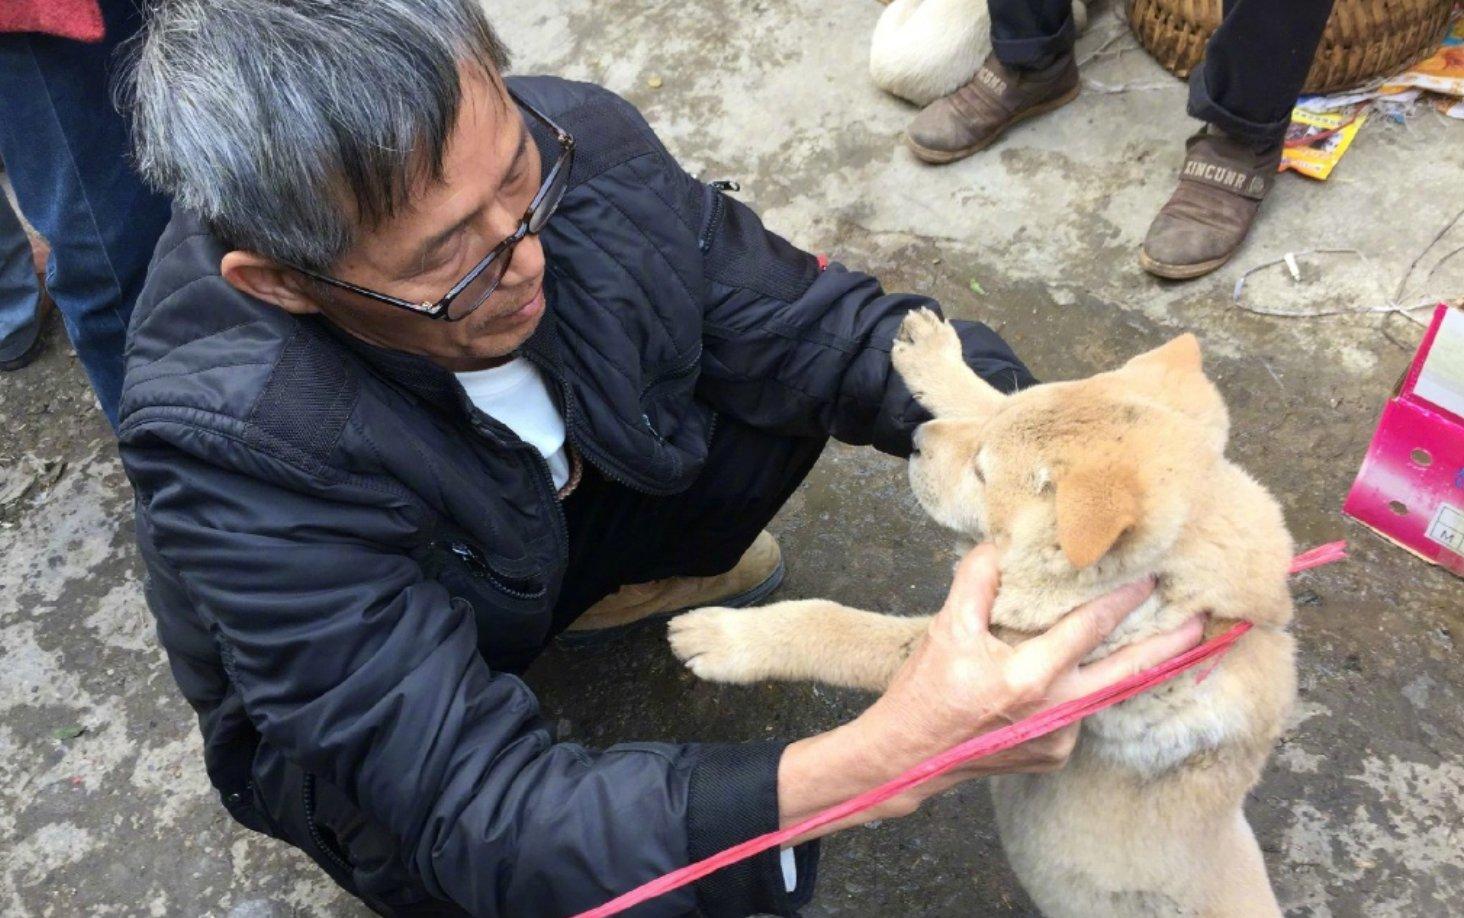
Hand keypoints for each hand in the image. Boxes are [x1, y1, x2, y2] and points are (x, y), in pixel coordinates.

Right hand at [777, 544, 1203, 834]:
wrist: (907, 758)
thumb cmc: (925, 691)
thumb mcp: (945, 629)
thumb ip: (976, 582)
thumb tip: (1000, 544)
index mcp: (1027, 678)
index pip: (1088, 629)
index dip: (1121, 600)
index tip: (1151, 579)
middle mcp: (1053, 712)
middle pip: (1127, 675)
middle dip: (1169, 649)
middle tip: (1204, 624)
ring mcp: (1058, 739)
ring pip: (1102, 694)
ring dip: (1125, 668)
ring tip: (1151, 640)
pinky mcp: (1055, 755)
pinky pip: (1080, 713)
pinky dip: (1085, 690)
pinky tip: (1084, 672)